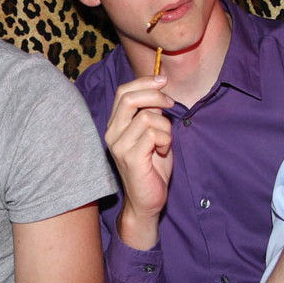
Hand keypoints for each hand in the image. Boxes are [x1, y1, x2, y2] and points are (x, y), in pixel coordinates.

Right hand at [104, 76, 174, 249]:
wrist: (148, 201)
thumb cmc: (152, 167)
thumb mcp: (152, 134)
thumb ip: (151, 114)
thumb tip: (159, 92)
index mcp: (115, 125)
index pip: (123, 92)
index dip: (144, 82)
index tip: (164, 81)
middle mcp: (112, 134)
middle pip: (129, 98)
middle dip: (156, 96)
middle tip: (171, 105)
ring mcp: (119, 146)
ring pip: (148, 116)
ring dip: (165, 126)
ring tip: (164, 141)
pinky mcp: (131, 158)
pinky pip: (153, 134)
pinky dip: (165, 140)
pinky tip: (163, 151)